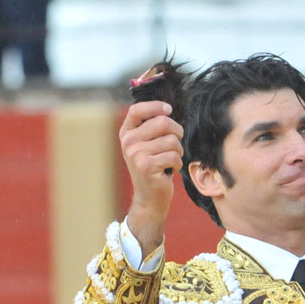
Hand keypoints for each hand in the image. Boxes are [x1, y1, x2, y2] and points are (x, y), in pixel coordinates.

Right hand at [120, 100, 183, 252]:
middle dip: (177, 132)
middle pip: (163, 122)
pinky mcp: (147, 166)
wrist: (149, 197)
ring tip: (169, 160)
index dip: (156, 106)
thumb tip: (167, 108)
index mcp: (126, 133)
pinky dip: (177, 164)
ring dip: (178, 151)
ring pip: (172, 141)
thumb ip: (151, 126)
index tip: (168, 109)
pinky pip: (174, 156)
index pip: (137, 109)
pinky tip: (169, 170)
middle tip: (175, 144)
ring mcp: (136, 154)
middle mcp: (128, 142)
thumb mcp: (147, 144)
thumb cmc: (153, 167)